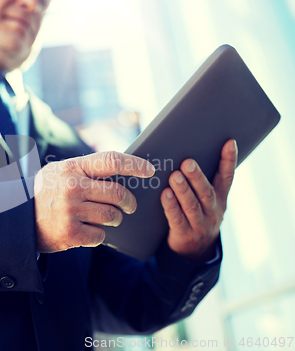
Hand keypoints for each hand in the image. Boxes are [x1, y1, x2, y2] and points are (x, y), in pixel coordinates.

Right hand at [34, 151, 154, 252]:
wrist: (18, 219)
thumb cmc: (44, 192)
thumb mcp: (58, 171)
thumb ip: (85, 168)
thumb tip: (120, 167)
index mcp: (72, 168)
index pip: (111, 161)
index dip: (134, 165)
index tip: (149, 170)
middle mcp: (72, 187)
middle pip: (118, 193)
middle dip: (129, 202)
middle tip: (130, 205)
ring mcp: (71, 211)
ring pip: (112, 216)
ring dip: (114, 219)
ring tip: (106, 218)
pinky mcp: (70, 233)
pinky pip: (100, 235)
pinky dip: (98, 234)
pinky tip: (87, 230)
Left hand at [160, 139, 237, 262]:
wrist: (195, 252)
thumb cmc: (197, 216)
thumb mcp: (205, 201)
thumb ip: (199, 183)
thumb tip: (184, 155)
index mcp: (220, 199)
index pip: (227, 178)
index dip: (229, 160)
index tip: (229, 142)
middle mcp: (213, 211)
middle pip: (206, 192)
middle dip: (197, 177)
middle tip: (188, 162)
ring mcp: (200, 224)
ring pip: (192, 205)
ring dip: (183, 190)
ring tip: (175, 176)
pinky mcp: (185, 234)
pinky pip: (177, 219)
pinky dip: (171, 206)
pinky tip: (165, 195)